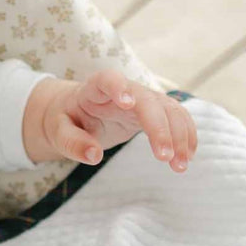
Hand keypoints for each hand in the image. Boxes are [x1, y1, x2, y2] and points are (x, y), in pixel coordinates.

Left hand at [26, 69, 197, 171]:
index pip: (109, 80)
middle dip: (160, 127)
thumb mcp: (58, 132)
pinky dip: (185, 135)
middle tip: (164, 157)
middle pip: (148, 101)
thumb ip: (72, 142)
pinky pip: (176, 118)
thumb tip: (94, 157)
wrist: (77, 111)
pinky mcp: (154, 111)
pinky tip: (187, 156)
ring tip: (180, 166)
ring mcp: (143, 99)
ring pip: (169, 109)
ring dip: (179, 136)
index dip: (119, 88)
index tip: (128, 102)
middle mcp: (125, 89)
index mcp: (96, 88)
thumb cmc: (66, 119)